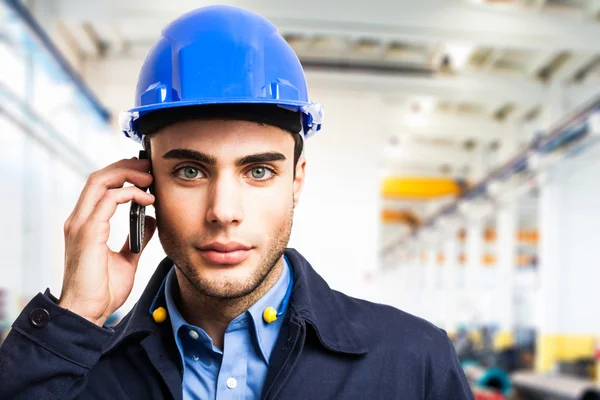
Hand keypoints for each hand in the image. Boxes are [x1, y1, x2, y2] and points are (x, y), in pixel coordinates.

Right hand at [58, 158, 155, 326]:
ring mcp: (81, 224)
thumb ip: (137, 238)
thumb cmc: (103, 291)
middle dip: (126, 166)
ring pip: (100, 181)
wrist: (88, 313)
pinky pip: (109, 199)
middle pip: (99, 176)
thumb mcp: (127, 259)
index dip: (122, 174)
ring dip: (128, 174)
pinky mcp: (88, 232)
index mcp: (86, 224)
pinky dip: (130, 193)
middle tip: (150, 167)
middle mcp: (79, 219)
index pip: (100, 186)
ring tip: (150, 178)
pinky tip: (148, 200)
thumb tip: (149, 220)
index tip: (146, 174)